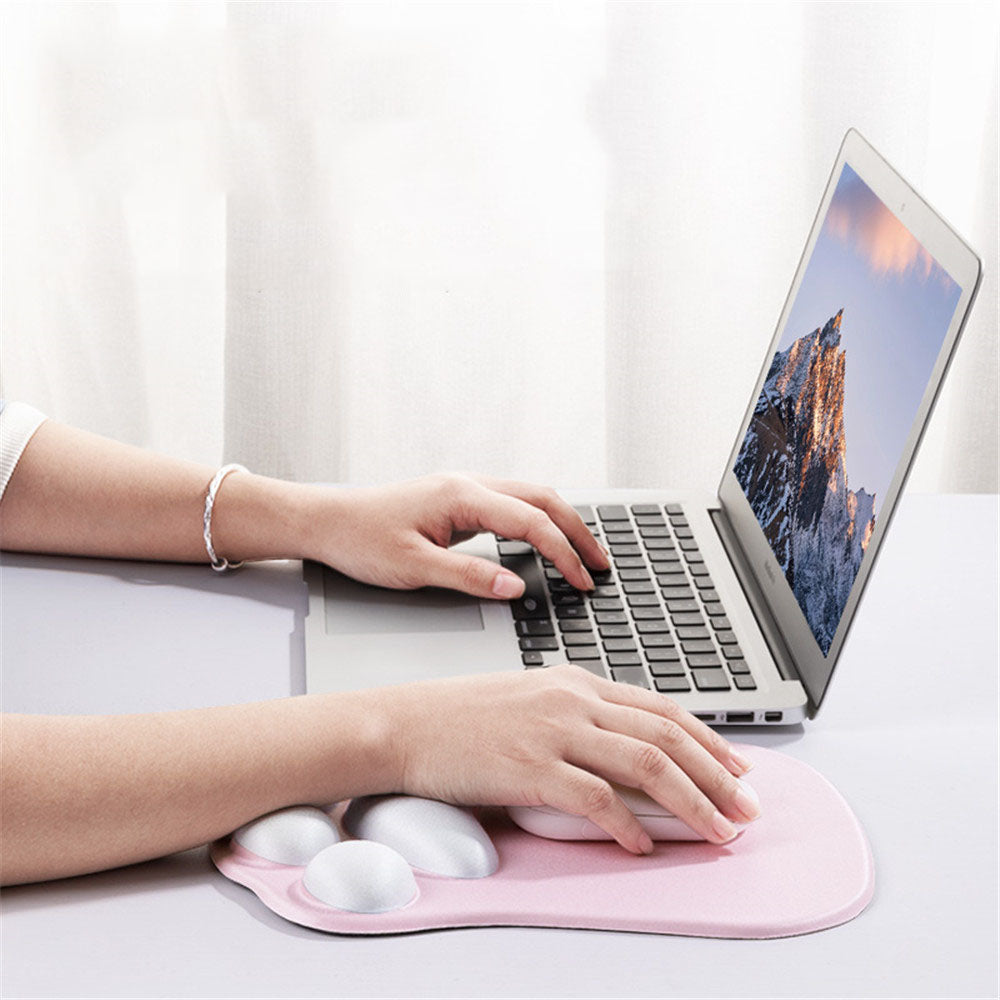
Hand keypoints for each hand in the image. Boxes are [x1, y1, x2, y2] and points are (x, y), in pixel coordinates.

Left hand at [303, 473, 608, 597]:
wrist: (326, 521)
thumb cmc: (361, 541)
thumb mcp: (413, 568)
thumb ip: (469, 577)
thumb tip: (516, 586)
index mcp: (462, 497)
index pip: (532, 522)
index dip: (563, 554)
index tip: (582, 582)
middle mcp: (468, 484)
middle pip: (542, 499)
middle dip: (577, 530)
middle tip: (601, 565)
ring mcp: (464, 488)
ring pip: (529, 497)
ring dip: (560, 522)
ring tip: (582, 554)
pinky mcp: (458, 499)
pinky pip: (511, 504)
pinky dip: (537, 521)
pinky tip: (542, 542)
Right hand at [373, 665, 759, 853]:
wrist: (405, 724)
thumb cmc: (460, 716)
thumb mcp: (528, 698)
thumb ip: (576, 715)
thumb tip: (621, 749)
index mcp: (576, 682)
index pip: (661, 708)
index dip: (708, 740)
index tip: (737, 768)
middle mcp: (573, 701)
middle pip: (667, 735)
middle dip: (718, 774)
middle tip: (748, 807)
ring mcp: (553, 732)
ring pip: (646, 764)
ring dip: (693, 802)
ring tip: (718, 830)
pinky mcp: (531, 768)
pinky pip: (597, 800)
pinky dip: (629, 826)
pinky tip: (644, 846)